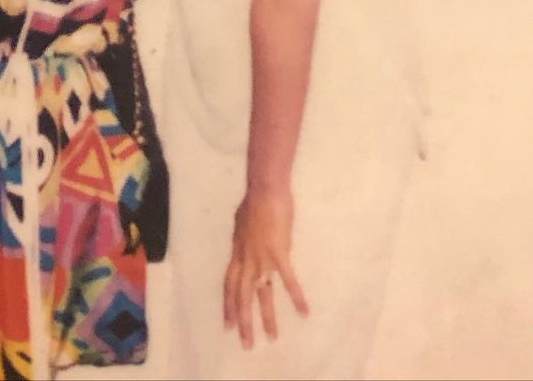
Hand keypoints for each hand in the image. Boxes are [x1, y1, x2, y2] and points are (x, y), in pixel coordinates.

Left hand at [223, 186, 308, 348]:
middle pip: (241, 295)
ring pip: (261, 293)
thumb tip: (245, 245)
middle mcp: (246, 259)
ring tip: (271, 338)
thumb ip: (243, 239)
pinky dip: (296, 296)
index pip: (229, 284)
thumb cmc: (255, 202)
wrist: (265, 189)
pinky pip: (287, 280)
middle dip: (242, 321)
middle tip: (246, 343)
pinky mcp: (278, 253)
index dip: (228, 305)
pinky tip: (304, 311)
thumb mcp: (242, 224)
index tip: (228, 325)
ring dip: (266, 316)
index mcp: (238, 252)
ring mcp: (261, 257)